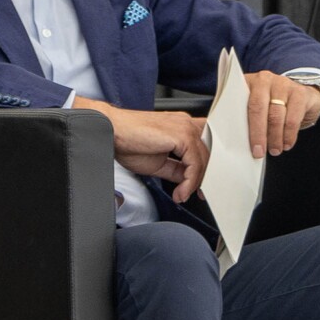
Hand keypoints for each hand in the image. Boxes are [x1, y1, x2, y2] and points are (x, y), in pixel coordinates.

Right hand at [81, 98, 210, 202]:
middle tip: (194, 194)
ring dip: (195, 182)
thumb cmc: (126, 141)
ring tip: (182, 195)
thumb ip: (175, 169)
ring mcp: (186, 128)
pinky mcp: (183, 136)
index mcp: (181, 126)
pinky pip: (195, 164)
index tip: (198, 187)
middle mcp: (186, 124)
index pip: (202, 149)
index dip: (202, 170)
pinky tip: (180, 191)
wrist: (111, 131)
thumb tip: (186, 180)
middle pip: (207, 154)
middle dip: (202, 177)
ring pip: (204, 160)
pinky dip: (190, 182)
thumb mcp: (157, 162)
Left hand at [240, 70, 319, 157]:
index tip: (244, 144)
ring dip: (275, 137)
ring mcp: (283, 84)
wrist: (300, 95)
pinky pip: (294, 117)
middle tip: (259, 152)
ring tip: (275, 150)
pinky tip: (287, 144)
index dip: (242, 125)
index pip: (240, 104)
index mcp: (247, 83)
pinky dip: (289, 134)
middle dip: (259, 134)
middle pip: (258, 109)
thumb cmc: (269, 105)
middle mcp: (264, 80)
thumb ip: (243, 117)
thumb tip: (236, 141)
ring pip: (276, 115)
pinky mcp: (300, 92)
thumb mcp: (253, 106)